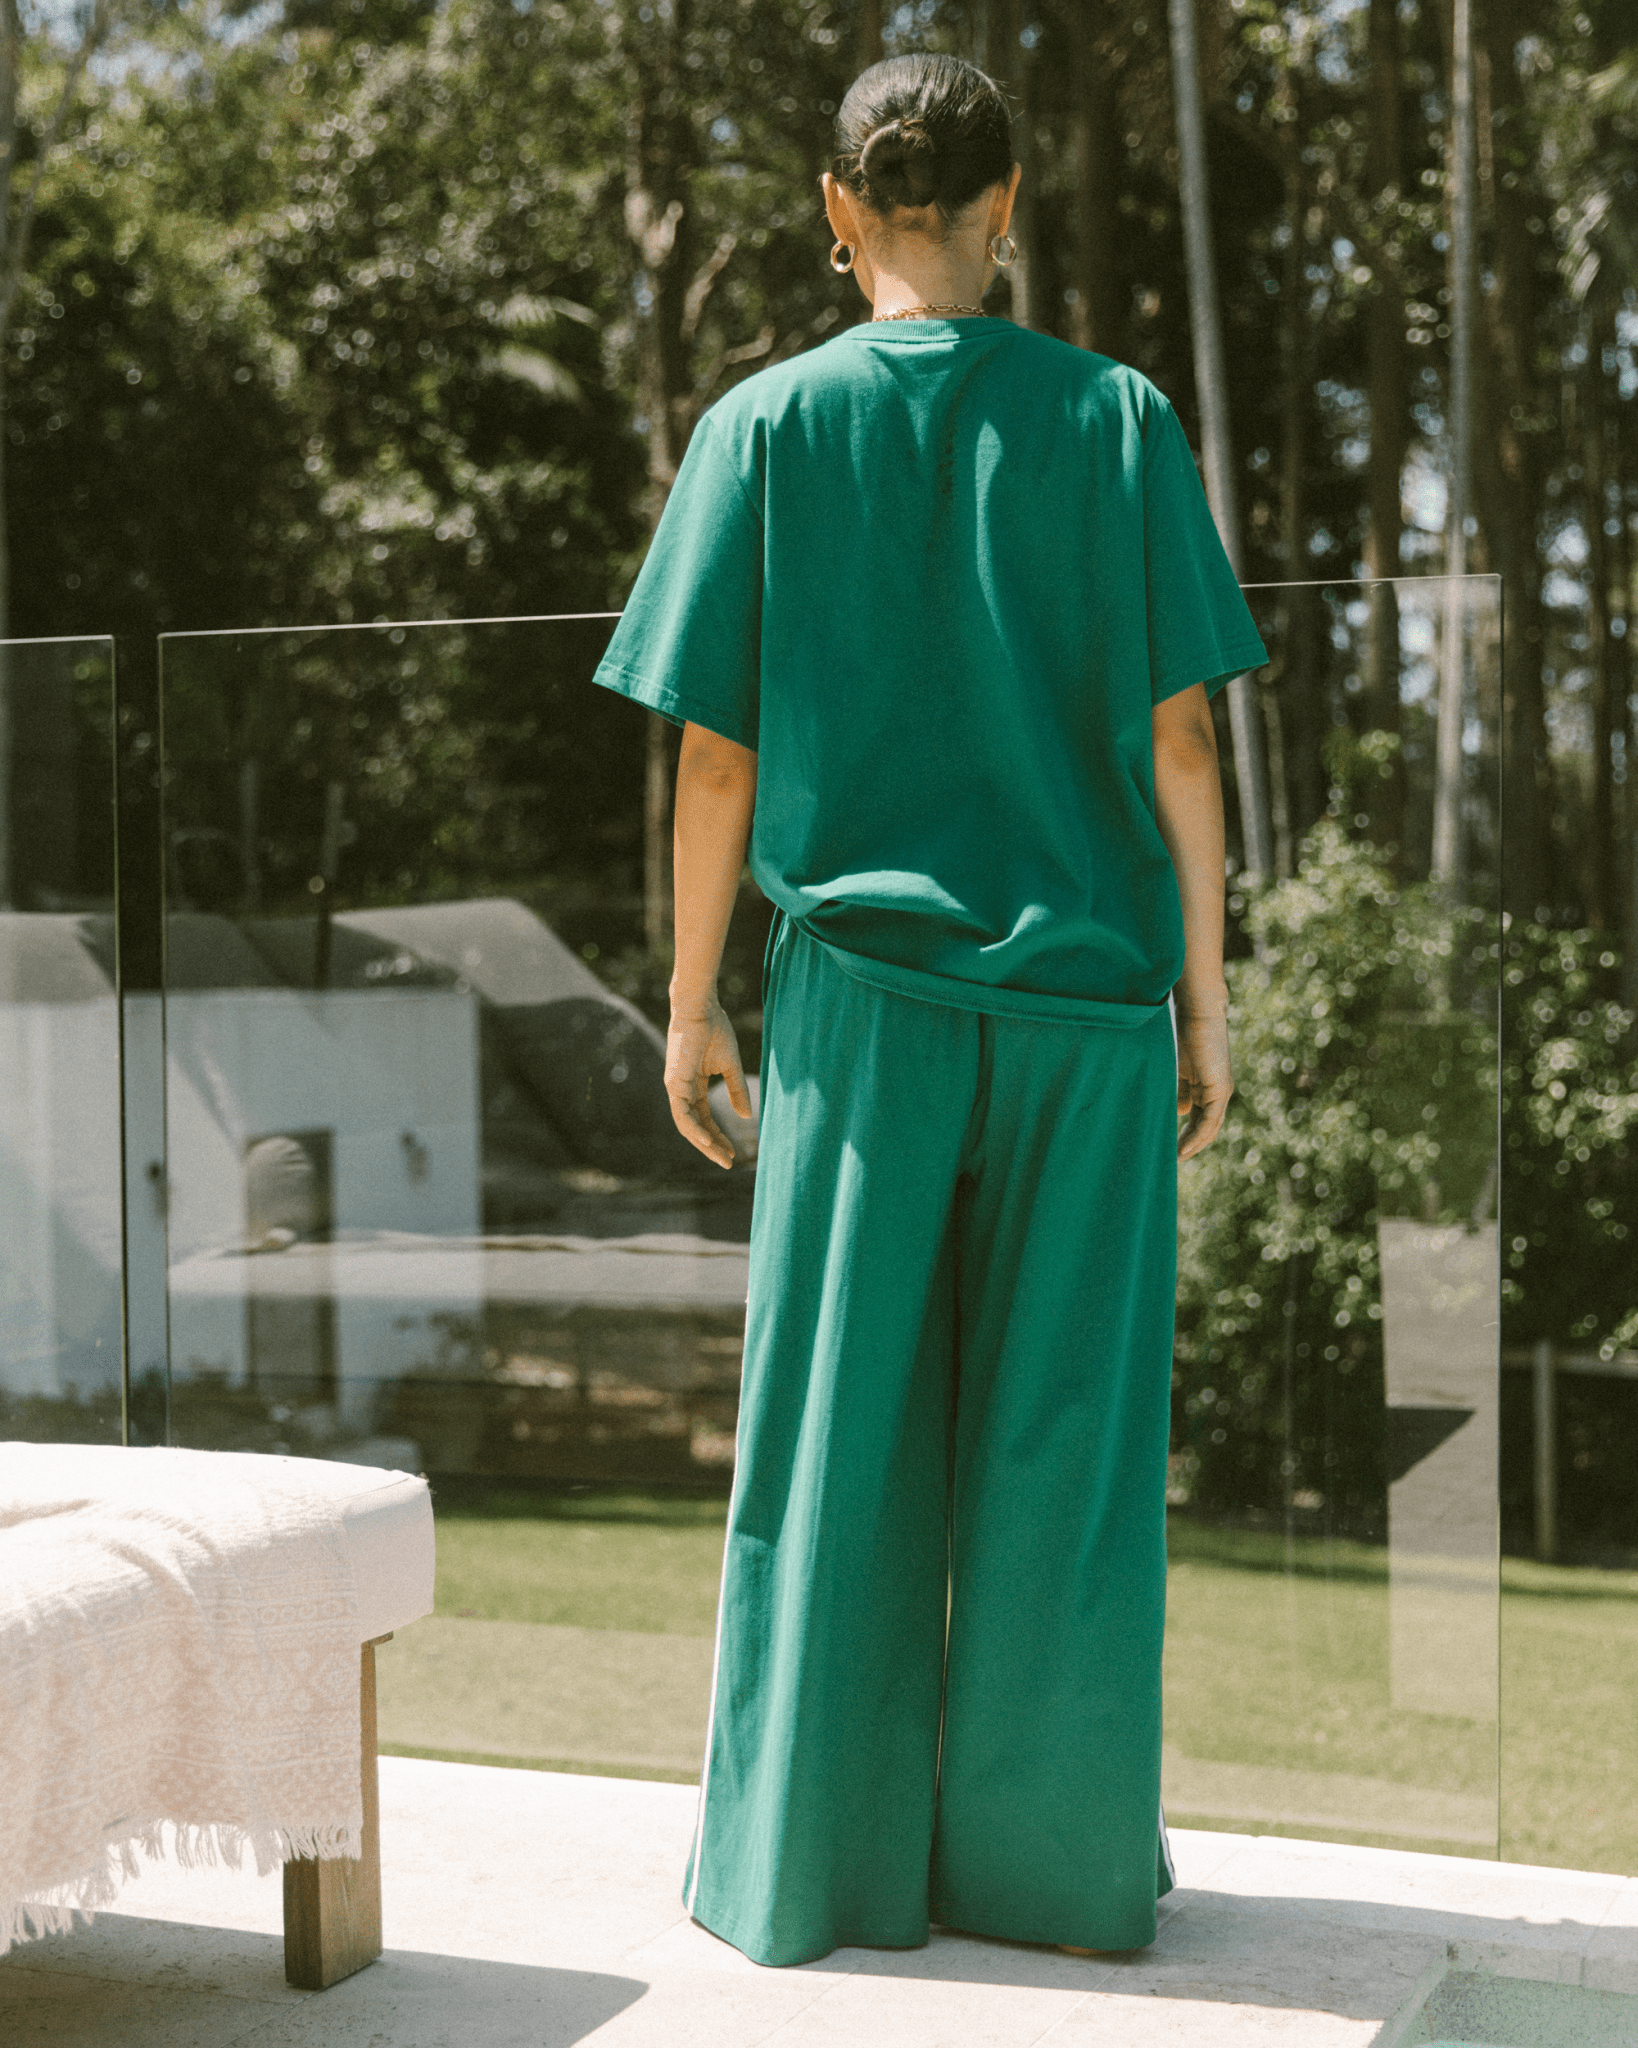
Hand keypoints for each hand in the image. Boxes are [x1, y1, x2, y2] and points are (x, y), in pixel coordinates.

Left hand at [665, 995, 752, 1169]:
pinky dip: (694, 1129)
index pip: (704, 1118)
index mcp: (693, 1085)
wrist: (701, 1008)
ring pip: (686, 1125)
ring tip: (721, 1157)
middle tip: (728, 1162)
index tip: (733, 1152)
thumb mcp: (730, 1066)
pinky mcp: (674, 1082)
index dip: (718, 1136)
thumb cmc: (715, 1029)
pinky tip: (707, 1141)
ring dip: (704, 1143)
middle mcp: (681, 1090)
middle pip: (695, 1127)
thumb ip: (737, 1091)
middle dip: (712, 1146)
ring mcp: (675, 1087)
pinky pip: (682, 1113)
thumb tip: (747, 1116)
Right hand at [1175, 1006, 1232, 1160]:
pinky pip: (1210, 1121)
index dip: (1184, 1135)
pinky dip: (1197, 1137)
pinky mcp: (1219, 1089)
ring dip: (1193, 1146)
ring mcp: (1220, 1091)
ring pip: (1209, 1128)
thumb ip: (1179, 1089)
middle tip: (1171, 1160)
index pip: (1197, 1118)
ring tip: (1176, 1160)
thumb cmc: (1184, 1031)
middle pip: (1205, 1127)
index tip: (1168, 1148)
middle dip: (1189, 1145)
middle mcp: (1217, 1091)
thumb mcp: (1178, 1067)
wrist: (1198, 1013)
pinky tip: (1183, 1148)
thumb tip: (1180, 1111)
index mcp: (1206, 1086)